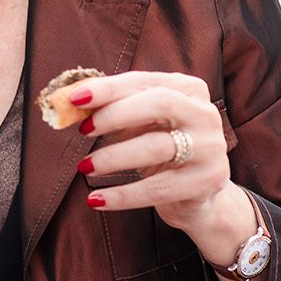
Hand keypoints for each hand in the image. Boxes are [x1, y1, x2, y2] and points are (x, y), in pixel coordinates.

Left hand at [73, 71, 233, 235]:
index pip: (143, 81)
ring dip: (113, 157)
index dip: (107, 89)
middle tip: (83, 131)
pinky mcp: (207, 181)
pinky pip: (158, 188)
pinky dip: (122, 195)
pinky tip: (95, 199)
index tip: (74, 98)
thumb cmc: (159, 148)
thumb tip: (69, 103)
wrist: (196, 195)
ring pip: (157, 147)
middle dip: (115, 115)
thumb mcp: (137, 125)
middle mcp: (204, 113)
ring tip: (84, 166)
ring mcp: (210, 147)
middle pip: (159, 104)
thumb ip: (110, 109)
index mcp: (188, 89)